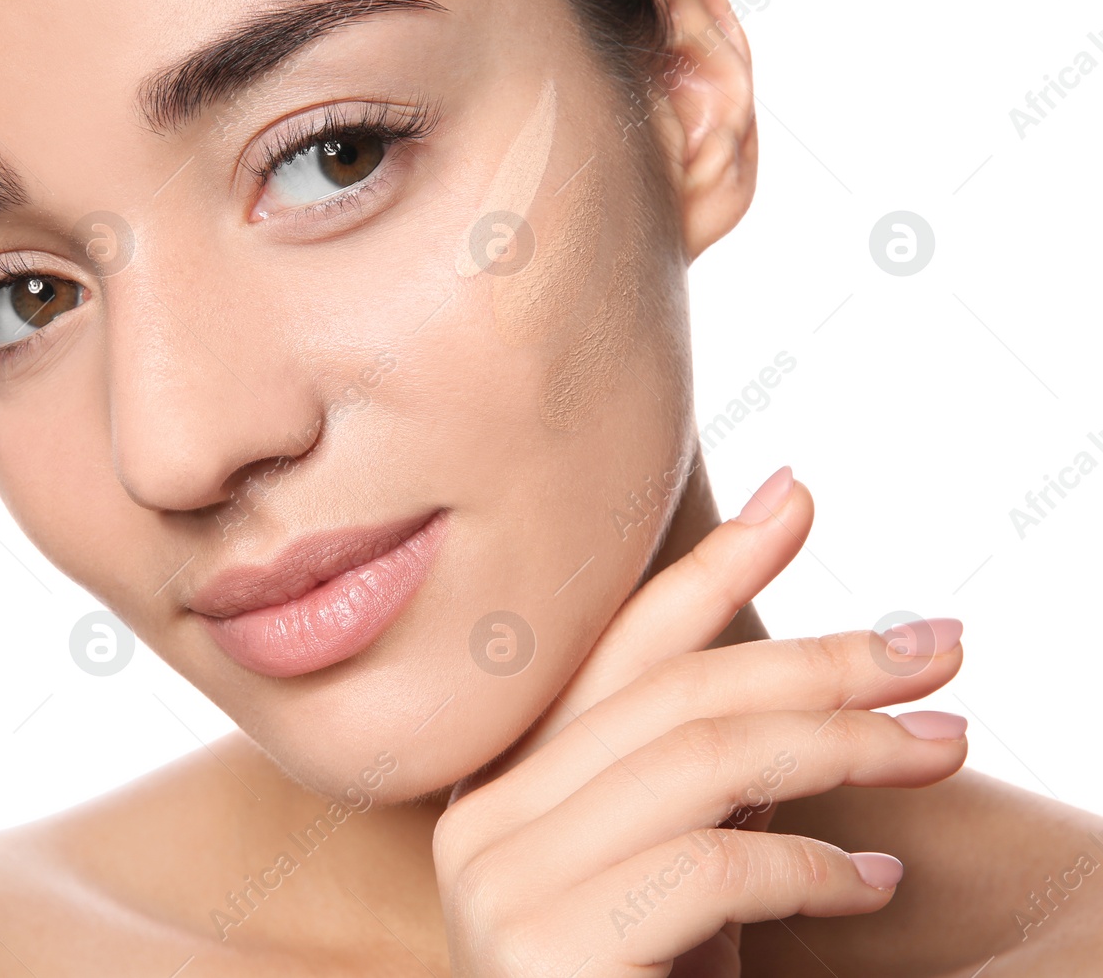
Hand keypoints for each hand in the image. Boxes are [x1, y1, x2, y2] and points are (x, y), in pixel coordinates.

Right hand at [432, 469, 967, 975]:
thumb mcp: (678, 883)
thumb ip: (704, 788)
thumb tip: (802, 688)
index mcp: (505, 787)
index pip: (615, 647)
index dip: (711, 563)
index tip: (800, 496)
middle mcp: (482, 818)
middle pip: (673, 692)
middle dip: (821, 655)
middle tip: (942, 643)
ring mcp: (500, 881)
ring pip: (699, 757)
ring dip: (844, 743)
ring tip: (947, 747)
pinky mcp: (541, 948)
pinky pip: (709, 866)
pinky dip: (815, 868)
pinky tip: (877, 883)